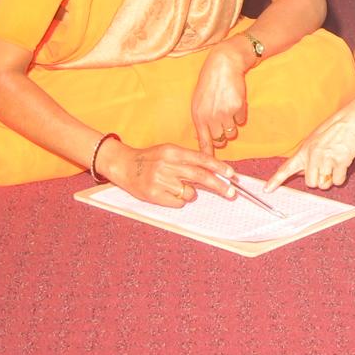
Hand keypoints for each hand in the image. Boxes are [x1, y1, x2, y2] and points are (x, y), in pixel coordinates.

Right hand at [101, 139, 236, 207]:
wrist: (123, 165)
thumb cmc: (151, 158)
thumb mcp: (169, 151)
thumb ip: (189, 159)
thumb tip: (214, 171)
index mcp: (173, 151)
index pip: (201, 159)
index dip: (218, 167)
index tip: (231, 174)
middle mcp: (167, 165)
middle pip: (199, 176)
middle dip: (218, 185)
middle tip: (231, 193)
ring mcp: (159, 181)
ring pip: (189, 192)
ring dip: (191, 193)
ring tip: (178, 187)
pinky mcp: (153, 195)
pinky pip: (177, 203)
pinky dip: (178, 200)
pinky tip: (168, 193)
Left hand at [191, 40, 249, 154]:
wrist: (224, 65)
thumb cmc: (210, 83)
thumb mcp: (198, 101)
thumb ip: (201, 120)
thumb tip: (202, 139)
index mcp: (198, 116)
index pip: (203, 142)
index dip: (207, 156)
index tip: (210, 169)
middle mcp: (210, 117)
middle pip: (220, 139)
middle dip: (222, 134)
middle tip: (223, 122)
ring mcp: (224, 113)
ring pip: (232, 131)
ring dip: (232, 125)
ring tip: (228, 109)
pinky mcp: (237, 108)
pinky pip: (241, 120)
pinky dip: (240, 114)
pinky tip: (234, 101)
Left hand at [266, 102, 354, 191]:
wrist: (350, 120)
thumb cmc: (333, 129)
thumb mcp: (313, 140)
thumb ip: (306, 156)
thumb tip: (300, 171)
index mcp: (304, 150)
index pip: (286, 168)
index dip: (276, 180)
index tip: (267, 189)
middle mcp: (313, 156)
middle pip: (310, 182)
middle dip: (317, 180)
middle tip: (324, 170)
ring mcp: (326, 159)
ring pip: (323, 184)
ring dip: (329, 180)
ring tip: (334, 166)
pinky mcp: (340, 161)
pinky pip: (337, 181)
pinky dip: (340, 178)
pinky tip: (342, 167)